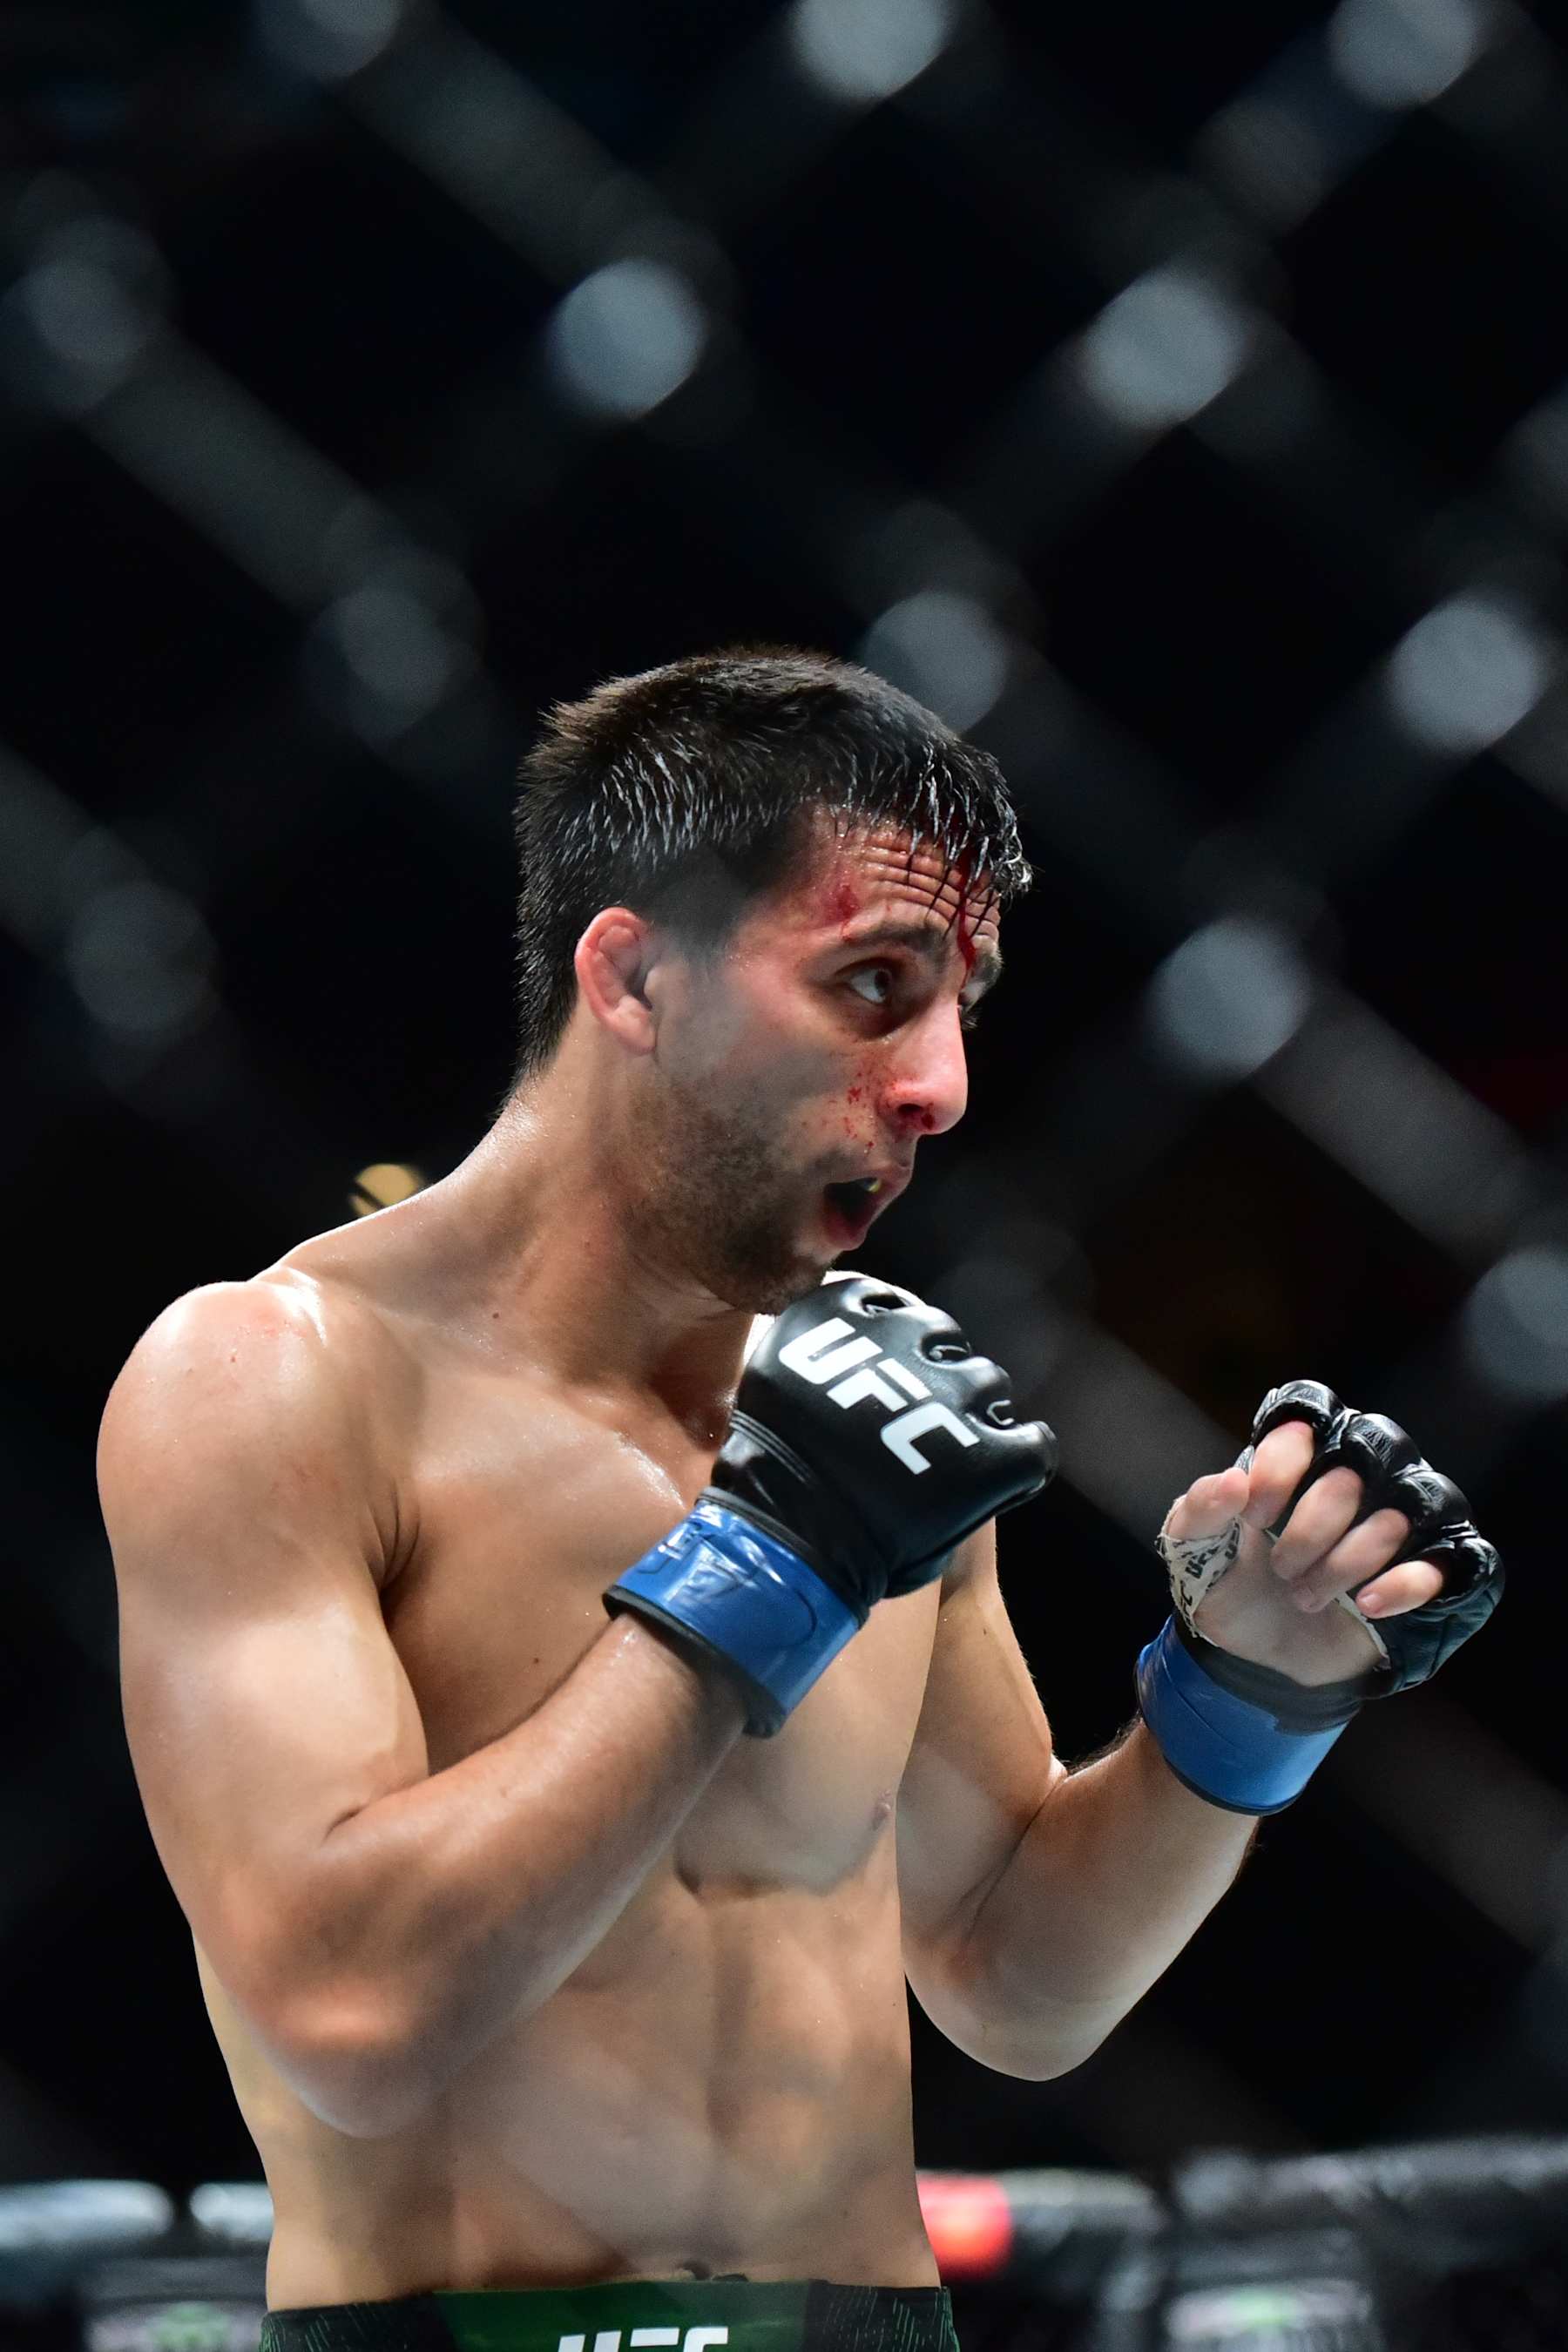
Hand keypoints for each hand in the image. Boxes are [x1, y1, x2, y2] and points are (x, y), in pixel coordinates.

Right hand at [707, 1274, 1055, 1618]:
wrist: (784, 1539)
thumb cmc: (771, 1475)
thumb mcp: (783, 1384)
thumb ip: (829, 1355)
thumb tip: (869, 1337)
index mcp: (839, 1314)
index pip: (886, 1299)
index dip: (890, 1334)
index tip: (881, 1363)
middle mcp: (902, 1339)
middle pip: (942, 1336)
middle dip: (934, 1370)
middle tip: (914, 1418)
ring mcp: (951, 1394)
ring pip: (988, 1382)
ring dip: (973, 1410)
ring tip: (950, 1452)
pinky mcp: (988, 1454)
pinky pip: (1034, 1443)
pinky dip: (1022, 1454)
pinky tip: (1003, 1475)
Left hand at [1160, 1441, 1437, 1684]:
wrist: (1262, 1657)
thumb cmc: (1234, 1586)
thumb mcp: (1195, 1553)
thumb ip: (1200, 1511)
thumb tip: (1232, 1481)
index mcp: (1300, 1459)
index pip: (1307, 1421)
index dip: (1280, 1467)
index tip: (1253, 1518)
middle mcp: (1358, 1477)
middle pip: (1353, 1470)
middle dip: (1308, 1528)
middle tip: (1280, 1568)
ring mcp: (1398, 1522)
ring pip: (1395, 1517)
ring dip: (1344, 1563)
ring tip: (1306, 1595)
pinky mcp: (1427, 1572)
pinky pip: (1441, 1564)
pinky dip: (1402, 1584)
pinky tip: (1366, 1605)